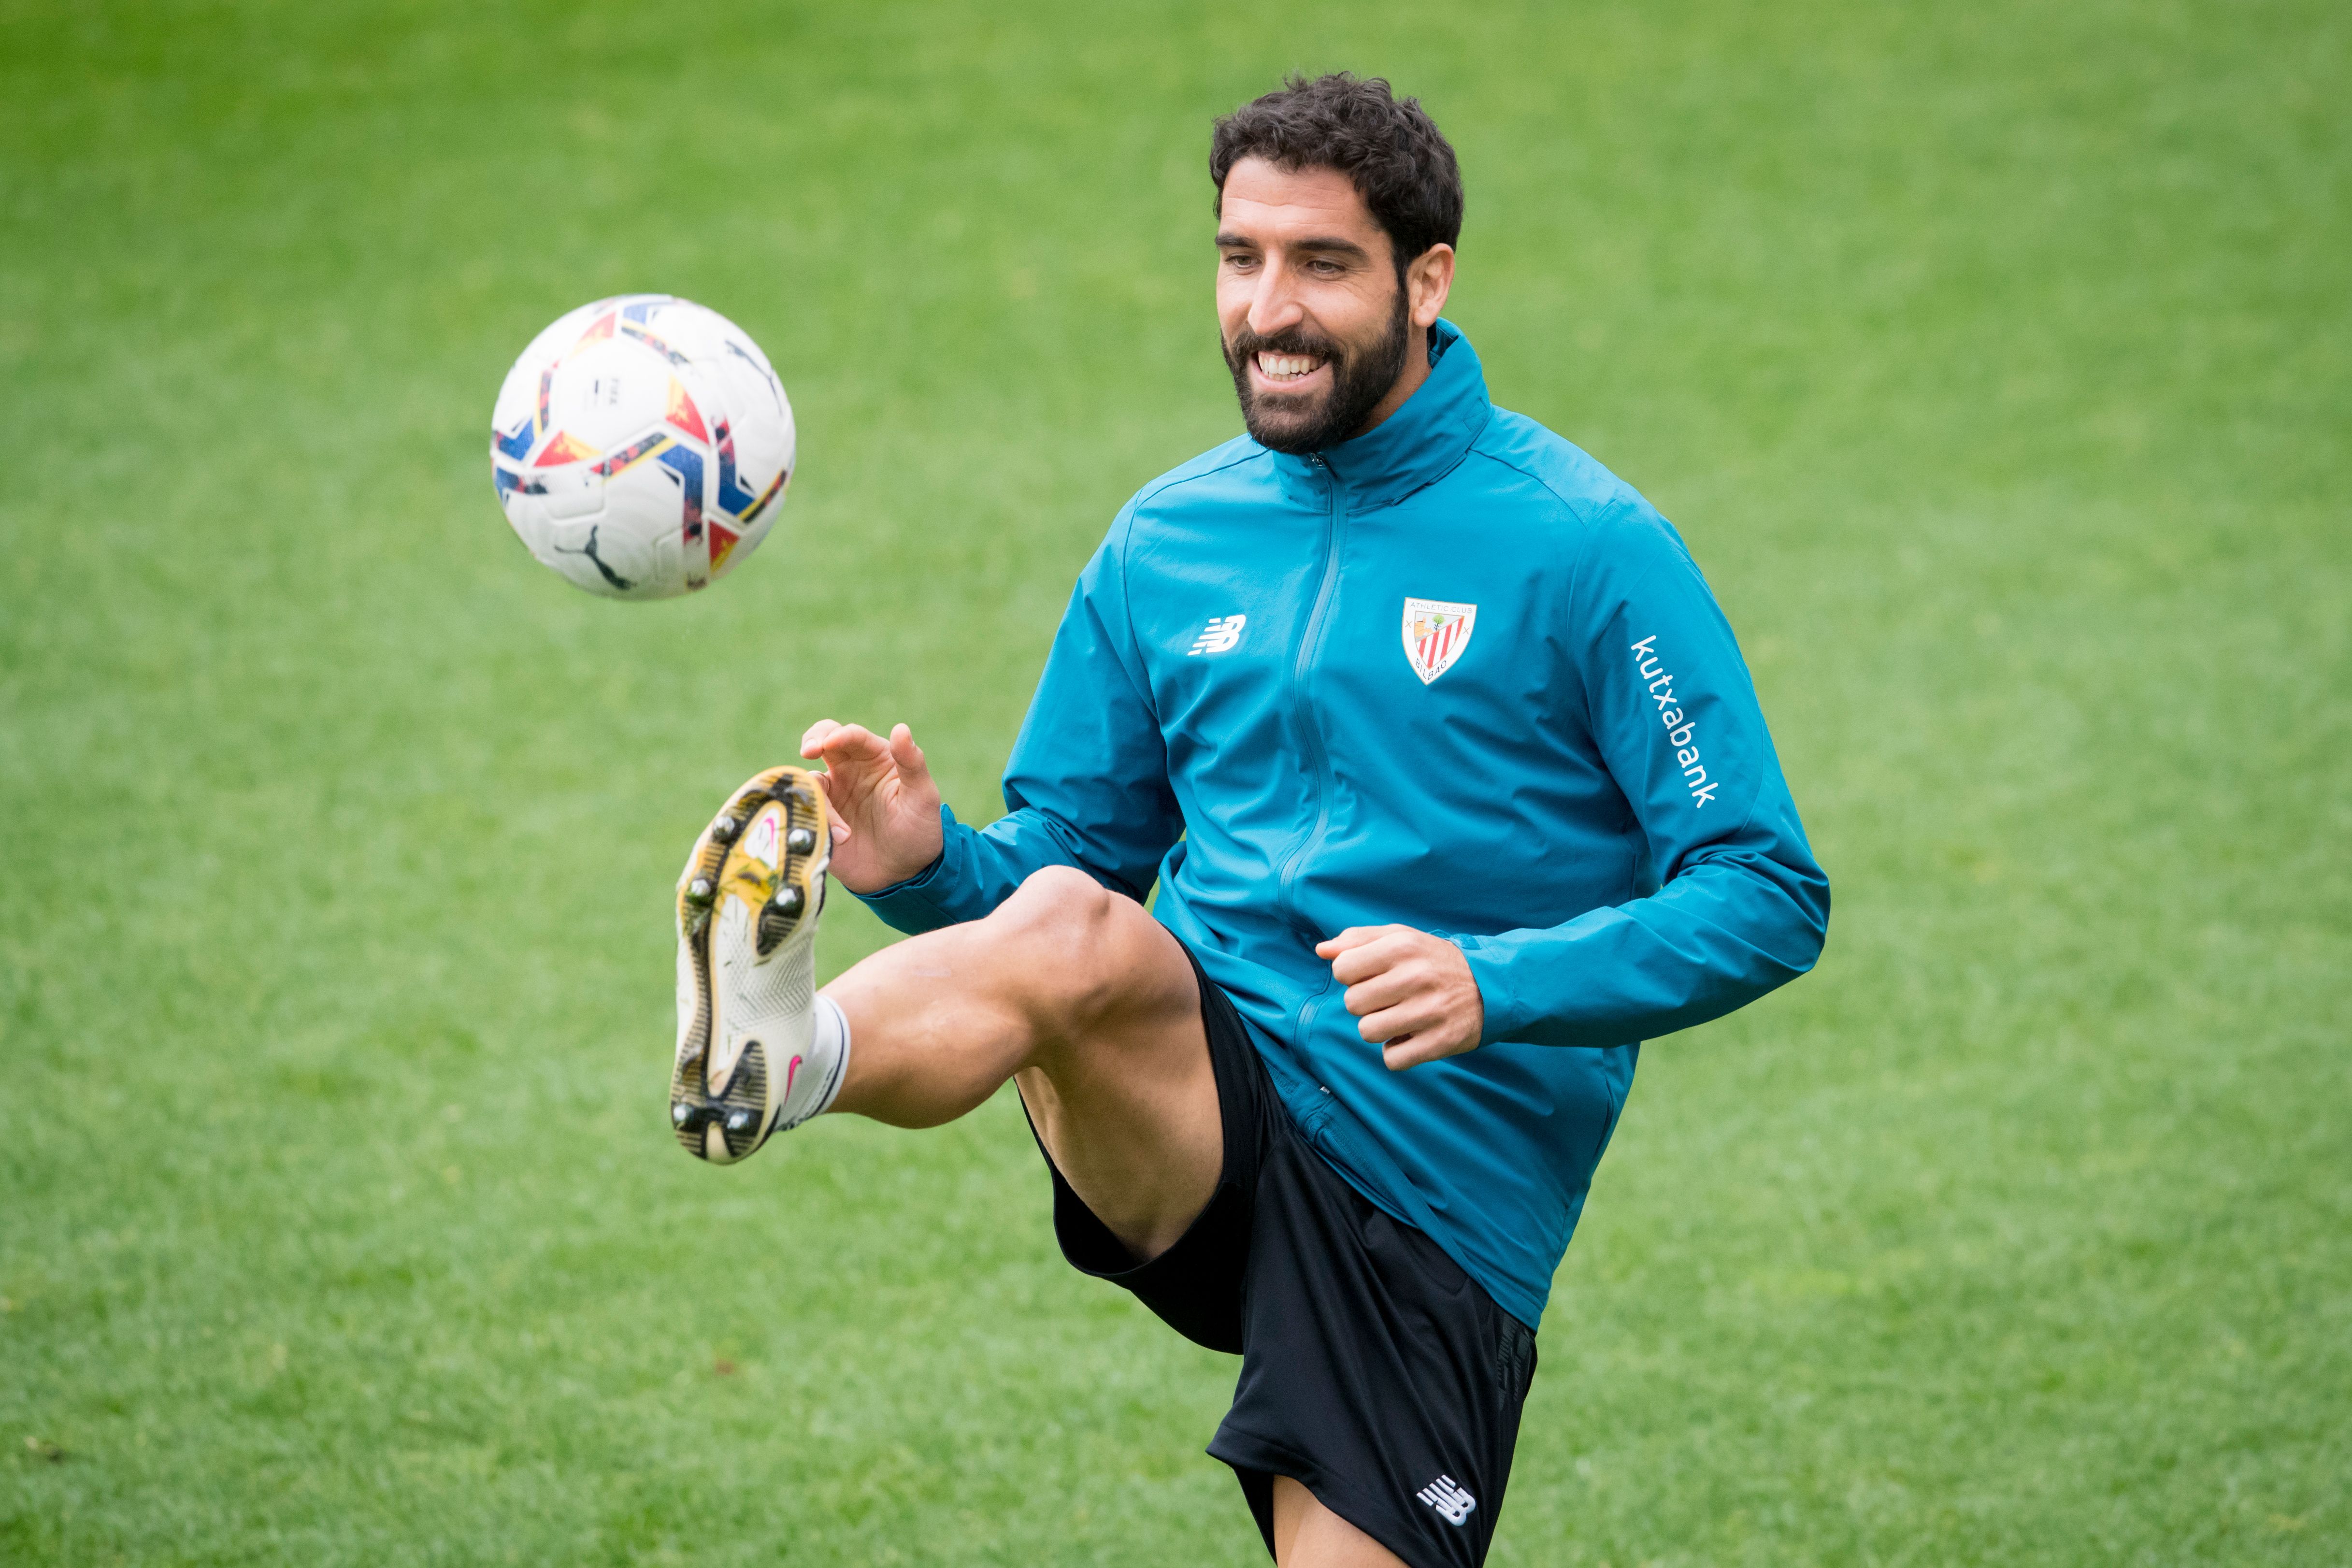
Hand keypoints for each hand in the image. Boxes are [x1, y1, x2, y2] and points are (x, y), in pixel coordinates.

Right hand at [797, 720, 945, 892]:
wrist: (904, 874)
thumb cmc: (918, 830)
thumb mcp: (922, 796)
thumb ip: (912, 763)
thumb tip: (901, 728)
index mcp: (874, 758)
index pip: (852, 735)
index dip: (839, 734)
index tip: (829, 744)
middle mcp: (848, 770)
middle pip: (821, 741)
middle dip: (812, 741)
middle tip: (809, 751)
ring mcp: (831, 794)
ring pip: (809, 780)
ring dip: (819, 800)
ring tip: (845, 833)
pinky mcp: (818, 818)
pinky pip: (803, 810)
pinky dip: (813, 820)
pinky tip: (838, 840)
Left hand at [1315, 925, 1484, 1070]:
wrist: (1490, 985)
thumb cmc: (1433, 960)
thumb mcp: (1400, 938)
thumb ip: (1357, 940)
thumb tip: (1321, 950)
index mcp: (1402, 946)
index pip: (1342, 969)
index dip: (1351, 975)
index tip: (1371, 975)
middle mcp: (1416, 977)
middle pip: (1352, 1003)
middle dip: (1365, 1003)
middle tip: (1389, 998)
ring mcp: (1430, 1011)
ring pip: (1368, 1032)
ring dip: (1379, 1028)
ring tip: (1399, 1017)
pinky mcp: (1441, 1042)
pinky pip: (1392, 1060)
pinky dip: (1397, 1052)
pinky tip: (1412, 1036)